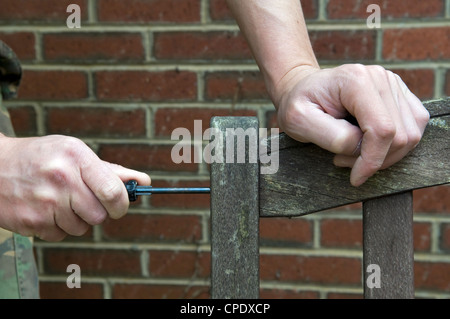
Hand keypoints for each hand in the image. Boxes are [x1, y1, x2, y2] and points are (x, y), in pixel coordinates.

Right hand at [0, 134, 149, 240]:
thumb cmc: (42, 157)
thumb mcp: (74, 152)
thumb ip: (110, 170)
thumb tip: (143, 181)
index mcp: (76, 157)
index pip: (113, 191)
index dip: (122, 203)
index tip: (121, 205)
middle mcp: (62, 179)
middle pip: (100, 215)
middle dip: (98, 211)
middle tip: (84, 200)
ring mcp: (45, 202)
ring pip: (82, 228)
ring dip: (77, 219)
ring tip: (60, 201)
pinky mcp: (31, 222)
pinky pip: (61, 235)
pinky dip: (58, 227)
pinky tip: (46, 209)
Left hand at [274, 64, 429, 185]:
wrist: (303, 90)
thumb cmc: (299, 105)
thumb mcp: (299, 121)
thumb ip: (331, 136)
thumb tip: (360, 146)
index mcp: (356, 80)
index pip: (382, 129)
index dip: (372, 160)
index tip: (355, 177)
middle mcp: (381, 78)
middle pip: (401, 135)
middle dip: (375, 159)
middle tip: (343, 161)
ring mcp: (394, 84)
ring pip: (411, 135)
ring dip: (385, 155)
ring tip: (352, 153)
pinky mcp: (400, 95)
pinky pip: (414, 128)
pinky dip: (394, 146)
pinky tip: (367, 145)